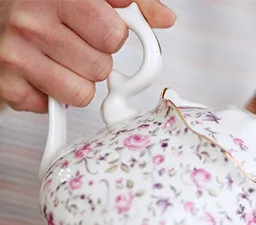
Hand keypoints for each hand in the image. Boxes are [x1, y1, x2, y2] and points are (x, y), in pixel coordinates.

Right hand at [0, 0, 175, 112]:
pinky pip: (57, 107)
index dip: (113, 35)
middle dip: (95, 59)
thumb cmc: (44, 6)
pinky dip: (53, 96)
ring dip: (77, 81)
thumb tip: (164, 18)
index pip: (114, 34)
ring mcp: (16, 53)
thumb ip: (130, 1)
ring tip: (57, 58)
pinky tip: (40, 72)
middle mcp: (31, 19)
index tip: (97, 26)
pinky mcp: (9, 85)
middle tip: (72, 43)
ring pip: (84, 92)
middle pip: (102, 66)